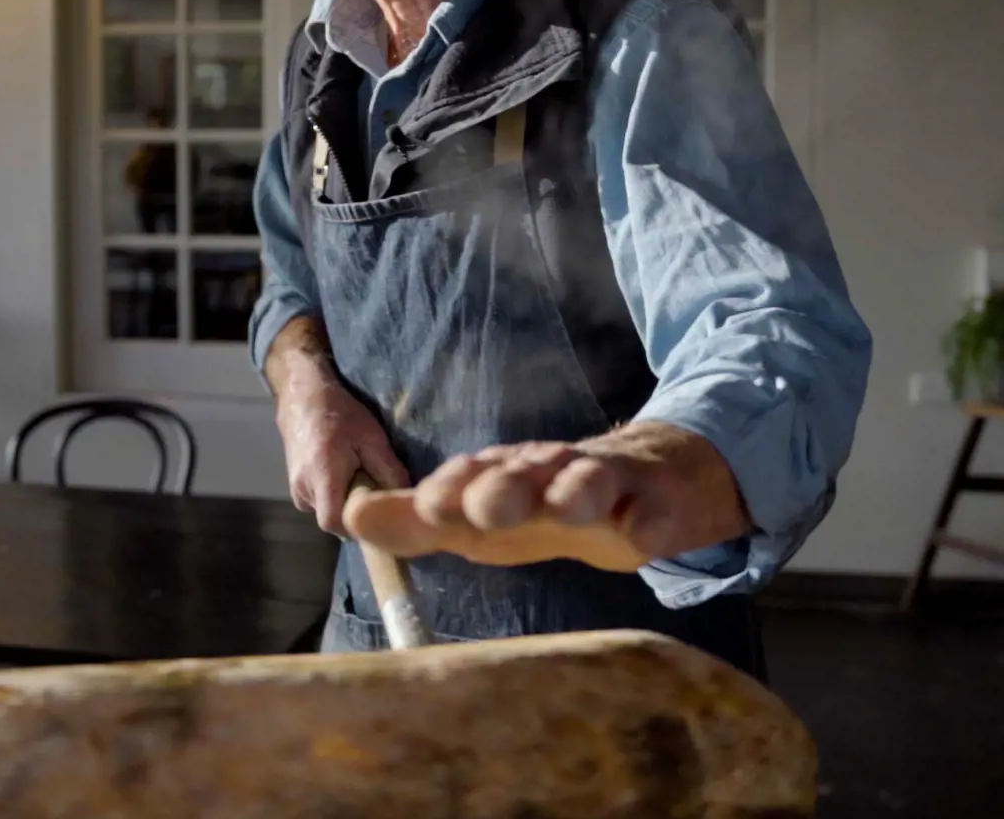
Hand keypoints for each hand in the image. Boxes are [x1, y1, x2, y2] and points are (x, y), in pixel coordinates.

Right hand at [277, 380, 409, 534]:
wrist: (303, 399)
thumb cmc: (341, 415)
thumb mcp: (373, 438)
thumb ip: (390, 472)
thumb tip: (407, 501)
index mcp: (322, 476)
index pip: (334, 523)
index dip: (356, 526)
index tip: (376, 515)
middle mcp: (303, 488)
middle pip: (332, 520)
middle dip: (354, 513)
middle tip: (371, 490)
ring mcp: (295, 490)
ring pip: (326, 512)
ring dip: (344, 503)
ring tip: (355, 476)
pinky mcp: (295, 488)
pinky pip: (319, 504)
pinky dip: (334, 497)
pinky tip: (342, 475)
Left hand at [342, 424, 750, 571]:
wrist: (647, 482)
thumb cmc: (547, 504)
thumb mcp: (478, 518)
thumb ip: (416, 520)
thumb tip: (350, 516)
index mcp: (504, 472)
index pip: (470, 474)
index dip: (449, 489)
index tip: (426, 507)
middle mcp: (550, 468)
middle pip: (525, 471)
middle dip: (504, 486)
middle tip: (486, 506)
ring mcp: (606, 482)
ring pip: (589, 480)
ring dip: (575, 491)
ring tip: (566, 506)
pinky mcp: (654, 503)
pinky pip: (652, 512)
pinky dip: (645, 520)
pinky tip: (640, 534)